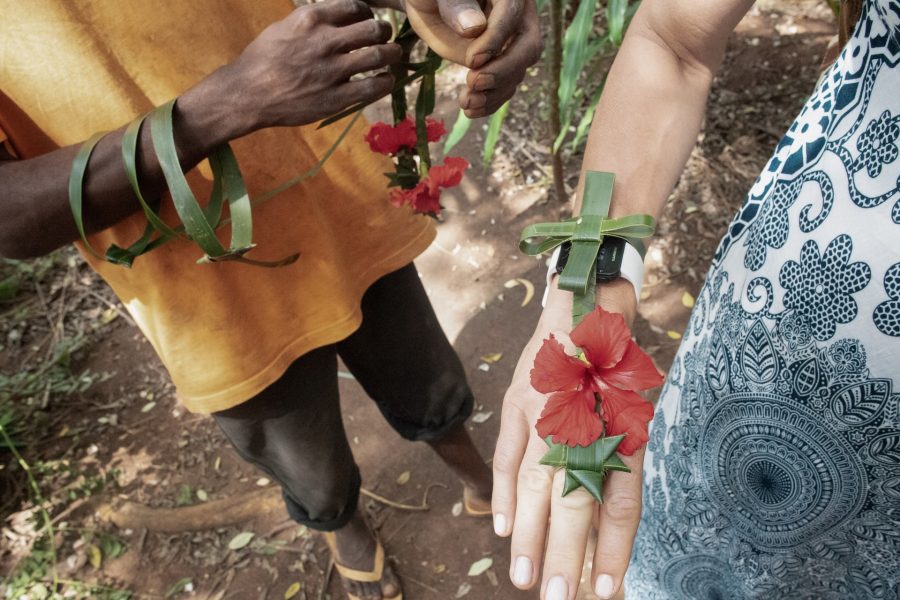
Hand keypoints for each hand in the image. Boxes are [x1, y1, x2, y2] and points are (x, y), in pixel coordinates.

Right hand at [215, 0, 401, 136]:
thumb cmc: (262, 60)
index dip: (367, 14)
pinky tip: (387, 80)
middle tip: (386, 38)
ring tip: (394, 56)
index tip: (368, 20)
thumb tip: (337, 15)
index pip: (355, 6)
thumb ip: (313, 21)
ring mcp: (332, 70)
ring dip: (392, 54)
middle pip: (373, 29)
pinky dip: (386, 82)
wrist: (247, 94)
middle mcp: (324, 41)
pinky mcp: (336, 97)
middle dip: (384, 32)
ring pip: (379, 55)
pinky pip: (373, 86)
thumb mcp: (284, 27)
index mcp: (310, 19)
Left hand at [405, 0, 541, 115]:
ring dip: (494, 92)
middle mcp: (519, 16)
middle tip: (473, 82)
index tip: (472, 60)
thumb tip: (474, 28)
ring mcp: (514, 43)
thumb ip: (454, 5)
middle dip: (503, 70)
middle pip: (528, 47)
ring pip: (518, 72)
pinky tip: (471, 110)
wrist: (430, 7)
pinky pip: (506, 87)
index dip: (495, 39)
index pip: (511, 14)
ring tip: (466, 102)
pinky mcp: (503, 65)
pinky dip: (491, 102)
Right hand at [492, 278, 643, 599]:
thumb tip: (605, 528)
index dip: (611, 549)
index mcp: (622, 428)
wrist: (590, 302)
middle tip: (558, 598)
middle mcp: (586, 422)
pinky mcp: (518, 399)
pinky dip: (502, 492)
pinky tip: (500, 527)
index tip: (605, 590)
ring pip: (536, 484)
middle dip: (565, 554)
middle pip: (574, 500)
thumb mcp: (632, 412)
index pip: (618, 502)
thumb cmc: (617, 365)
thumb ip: (616, 465)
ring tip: (525, 578)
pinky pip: (507, 454)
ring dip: (529, 533)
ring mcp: (546, 410)